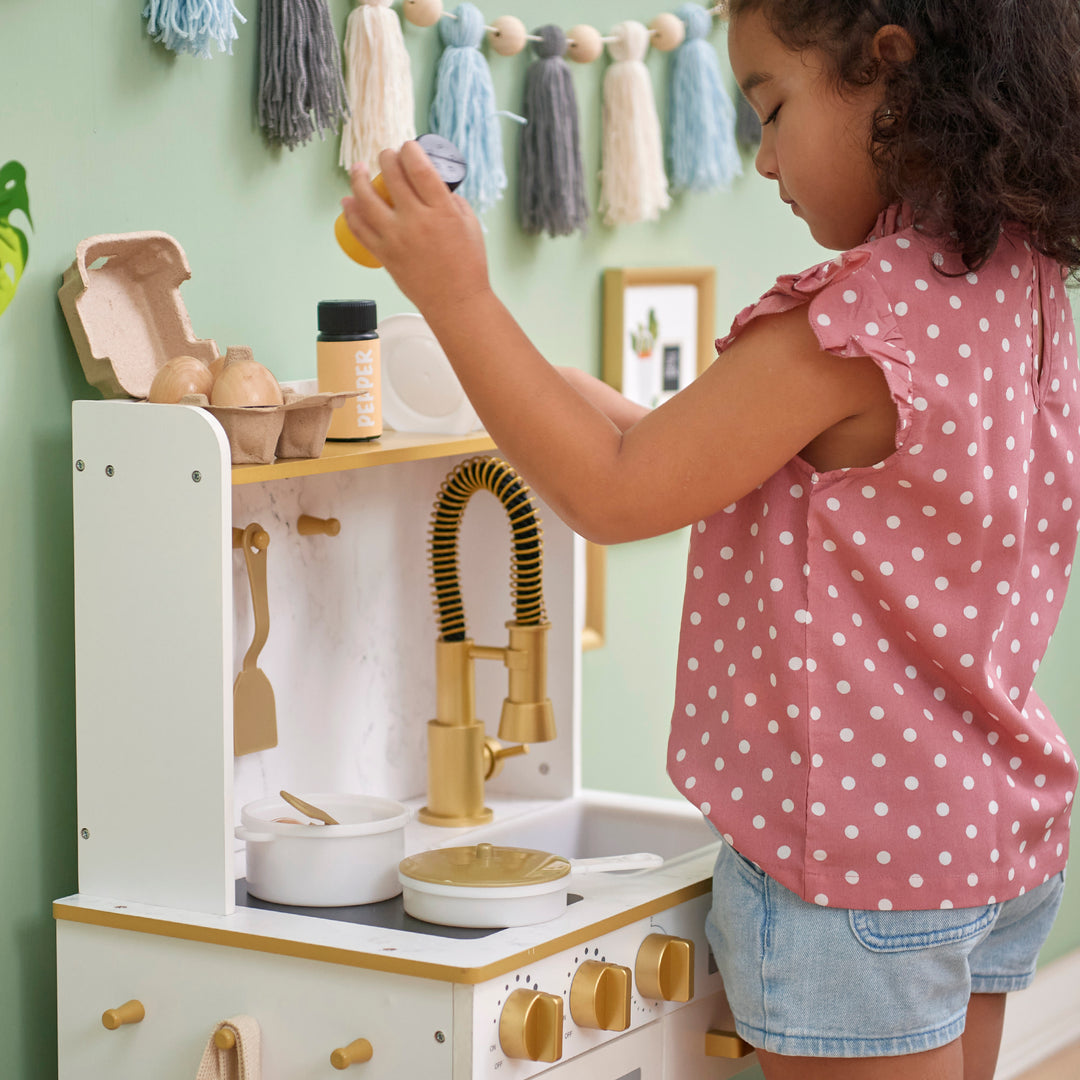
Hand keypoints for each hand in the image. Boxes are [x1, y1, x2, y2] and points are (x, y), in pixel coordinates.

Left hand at [340, 142, 491, 316]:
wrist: (456, 302)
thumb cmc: (468, 266)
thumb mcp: (470, 224)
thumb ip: (451, 201)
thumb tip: (433, 186)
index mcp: (442, 210)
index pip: (418, 168)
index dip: (409, 150)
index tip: (407, 147)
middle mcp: (417, 221)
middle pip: (391, 176)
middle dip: (386, 158)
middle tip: (386, 155)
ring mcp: (397, 238)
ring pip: (367, 199)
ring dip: (358, 179)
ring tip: (357, 170)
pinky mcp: (385, 255)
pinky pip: (360, 229)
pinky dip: (350, 212)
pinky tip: (348, 201)